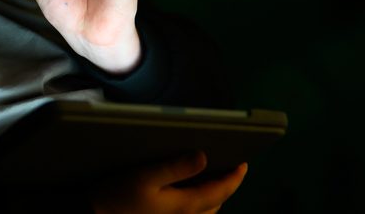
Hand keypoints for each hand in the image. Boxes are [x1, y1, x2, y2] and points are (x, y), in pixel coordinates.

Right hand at [90, 151, 247, 213]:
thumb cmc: (119, 196)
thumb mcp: (146, 176)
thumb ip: (176, 167)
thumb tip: (203, 157)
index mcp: (185, 206)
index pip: (220, 192)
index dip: (235, 178)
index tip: (245, 163)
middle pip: (216, 204)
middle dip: (226, 187)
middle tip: (230, 167)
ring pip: (206, 213)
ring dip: (214, 197)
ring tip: (213, 179)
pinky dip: (200, 205)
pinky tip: (190, 194)